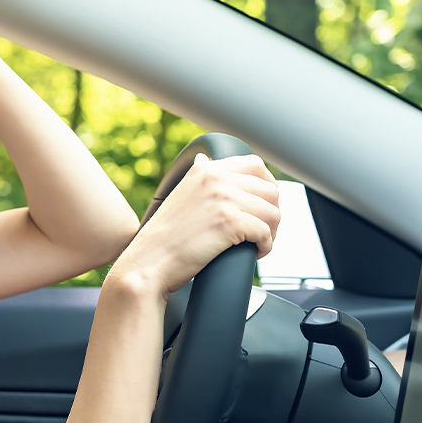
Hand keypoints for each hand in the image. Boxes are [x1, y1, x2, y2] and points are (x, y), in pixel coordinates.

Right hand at [110, 153, 279, 300]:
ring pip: (272, 211)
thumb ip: (197, 176)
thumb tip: (204, 159)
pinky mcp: (229, 221)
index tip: (264, 206)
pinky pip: (265, 232)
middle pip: (270, 189)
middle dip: (271, 213)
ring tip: (257, 244)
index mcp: (206, 169)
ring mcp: (222, 198)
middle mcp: (215, 178)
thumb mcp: (179, 194)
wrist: (149, 262)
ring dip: (271, 232)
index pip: (255, 165)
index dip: (268, 187)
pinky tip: (253, 253)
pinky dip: (265, 246)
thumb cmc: (164, 238)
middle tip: (261, 231)